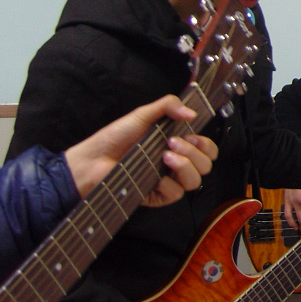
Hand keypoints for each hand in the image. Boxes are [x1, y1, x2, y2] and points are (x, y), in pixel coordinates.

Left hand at [63, 95, 217, 206]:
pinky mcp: (156, 196)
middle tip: (172, 143)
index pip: (207, 149)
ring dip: (186, 166)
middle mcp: (176, 163)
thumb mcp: (142, 115)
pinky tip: (157, 177)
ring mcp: (167, 180)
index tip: (192, 135)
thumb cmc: (115, 137)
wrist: (92, 160)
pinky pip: (176, 194)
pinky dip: (169, 184)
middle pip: (206, 165)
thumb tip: (192, 112)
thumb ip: (168, 105)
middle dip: (195, 152)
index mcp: (177, 145)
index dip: (206, 144)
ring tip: (165, 156)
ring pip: (195, 181)